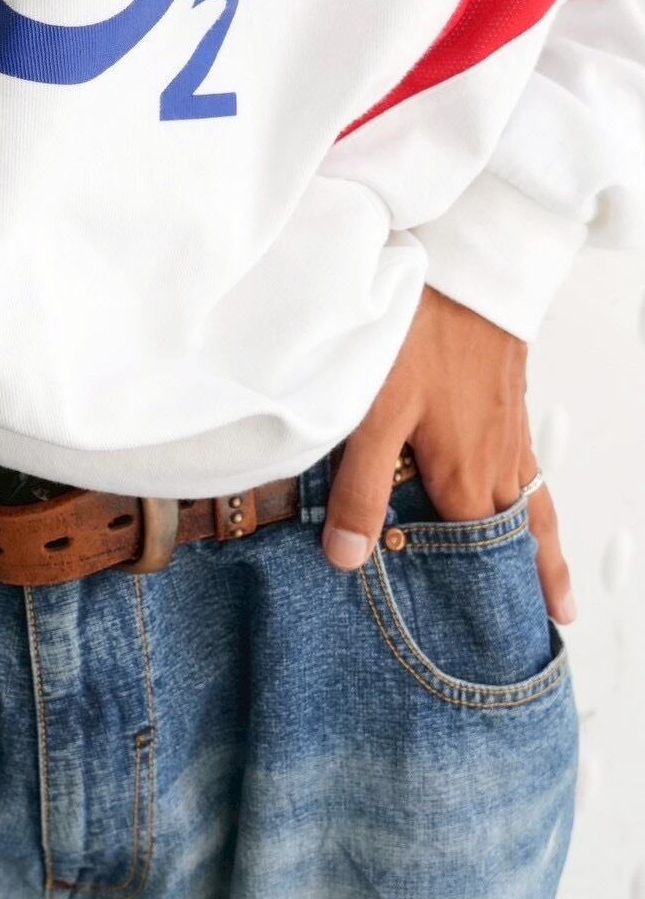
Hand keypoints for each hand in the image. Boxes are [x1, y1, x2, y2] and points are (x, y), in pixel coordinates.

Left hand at [320, 285, 576, 625]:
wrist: (468, 262)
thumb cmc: (419, 333)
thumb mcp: (374, 415)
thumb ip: (361, 489)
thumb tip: (350, 560)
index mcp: (466, 476)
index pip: (475, 556)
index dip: (476, 595)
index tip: (496, 636)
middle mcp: (499, 461)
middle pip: (517, 536)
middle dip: (529, 580)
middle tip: (549, 620)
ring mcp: (510, 429)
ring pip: (530, 502)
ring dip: (537, 544)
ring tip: (550, 582)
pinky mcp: (509, 399)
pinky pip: (528, 465)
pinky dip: (532, 497)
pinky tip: (521, 496)